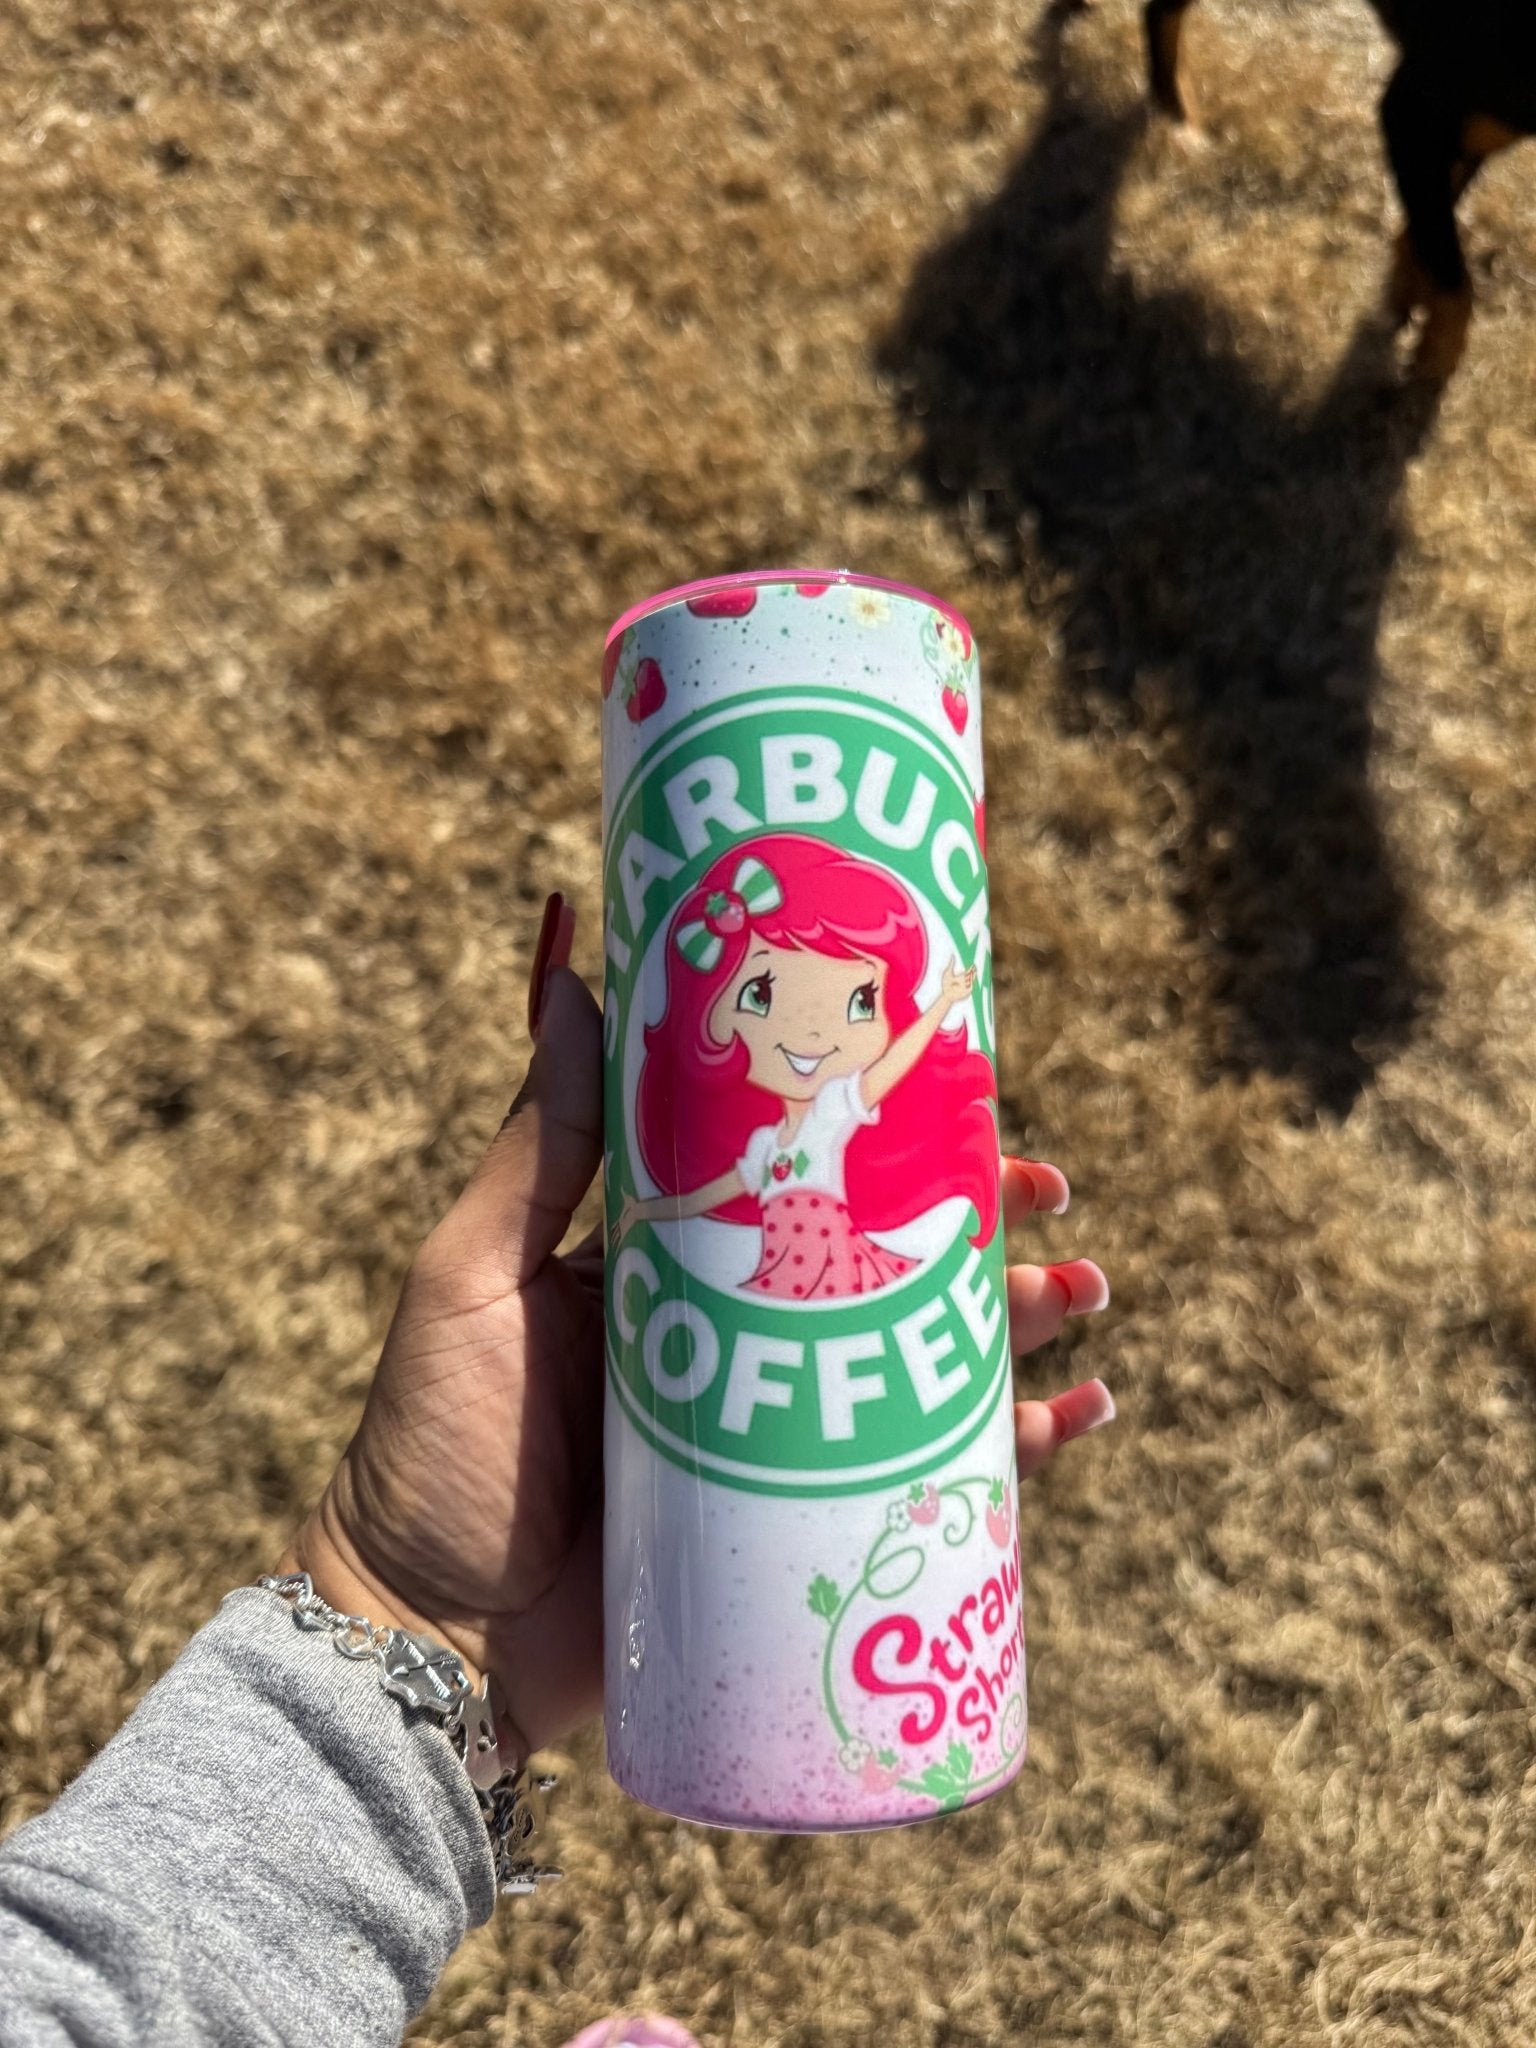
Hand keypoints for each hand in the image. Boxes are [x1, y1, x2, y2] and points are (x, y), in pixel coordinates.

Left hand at [282, 943, 1111, 1760]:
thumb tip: (577, 977)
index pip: (806, 1179)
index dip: (888, 1136)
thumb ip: (540, 1147)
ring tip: (1082, 1293)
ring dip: (1018, 1324)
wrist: (425, 1640)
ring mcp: (778, 1439)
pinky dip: (1009, 1454)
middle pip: (886, 1264)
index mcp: (674, 1266)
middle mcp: (740, 1341)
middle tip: (1050, 1193)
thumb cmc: (434, 1445)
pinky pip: (925, 1483)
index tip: (964, 1092)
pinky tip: (1076, 1418)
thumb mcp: (476, 1274)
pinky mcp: (800, 1532)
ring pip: (924, 1362)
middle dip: (978, 1225)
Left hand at [940, 956, 976, 1009]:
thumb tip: (952, 956)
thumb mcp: (948, 973)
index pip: (968, 972)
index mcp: (961, 977)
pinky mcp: (967, 992)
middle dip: (973, 972)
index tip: (973, 965)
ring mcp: (967, 987)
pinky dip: (971, 984)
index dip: (971, 968)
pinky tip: (970, 981)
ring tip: (970, 974)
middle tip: (974, 968)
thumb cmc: (946, 984)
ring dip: (971, 977)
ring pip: (971, 981)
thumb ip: (951, 964)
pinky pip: (971, 987)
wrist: (946, 994)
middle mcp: (965, 981)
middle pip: (971, 976)